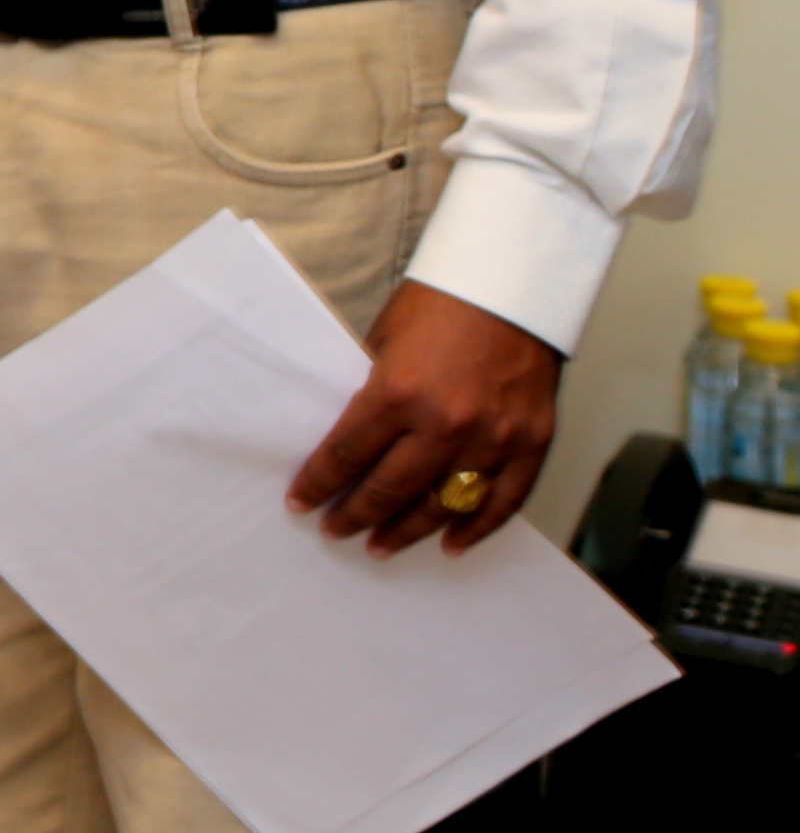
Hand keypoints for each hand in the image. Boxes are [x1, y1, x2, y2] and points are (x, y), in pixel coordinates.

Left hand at [286, 279, 560, 556]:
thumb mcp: (386, 342)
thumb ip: (375, 394)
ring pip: (443, 505)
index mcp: (398, 392)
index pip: (347, 454)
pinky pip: (501, 502)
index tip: (302, 503)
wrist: (512, 286)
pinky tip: (450, 545)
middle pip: (390, 489)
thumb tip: (356, 440)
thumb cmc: (442, 304)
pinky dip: (476, 529)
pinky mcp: (531, 444)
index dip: (320, 483)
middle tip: (335, 531)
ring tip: (381, 546)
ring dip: (409, 531)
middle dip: (356, 515)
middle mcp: (445, 424)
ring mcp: (493, 439)